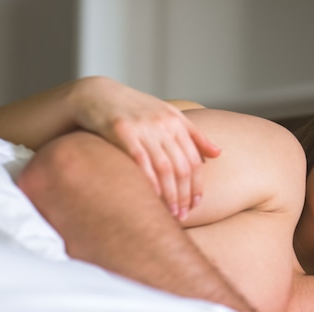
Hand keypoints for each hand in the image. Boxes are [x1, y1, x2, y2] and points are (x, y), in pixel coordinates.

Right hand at [72, 76, 218, 218]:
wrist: (95, 94)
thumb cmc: (134, 110)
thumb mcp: (167, 115)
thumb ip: (193, 134)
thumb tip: (218, 154)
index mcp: (176, 122)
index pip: (194, 161)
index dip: (197, 186)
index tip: (196, 205)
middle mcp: (163, 124)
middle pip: (182, 167)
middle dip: (184, 195)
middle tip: (183, 215)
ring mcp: (143, 127)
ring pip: (164, 168)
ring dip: (170, 195)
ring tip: (171, 214)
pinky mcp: (121, 130)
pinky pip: (140, 160)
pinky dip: (149, 181)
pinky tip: (152, 198)